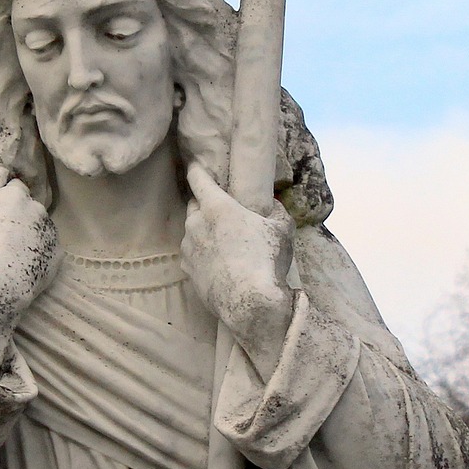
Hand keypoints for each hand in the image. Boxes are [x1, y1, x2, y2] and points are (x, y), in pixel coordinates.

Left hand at [181, 164, 295, 377]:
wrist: (249, 303)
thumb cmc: (265, 260)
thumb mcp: (282, 229)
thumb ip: (276, 211)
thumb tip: (272, 204)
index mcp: (216, 207)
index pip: (198, 179)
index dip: (196, 170)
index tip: (195, 165)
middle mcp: (196, 223)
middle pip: (193, 205)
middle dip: (203, 204)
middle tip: (220, 210)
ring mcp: (188, 247)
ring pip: (191, 231)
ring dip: (203, 231)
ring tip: (222, 241)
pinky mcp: (186, 270)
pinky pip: (192, 254)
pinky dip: (200, 253)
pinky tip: (216, 262)